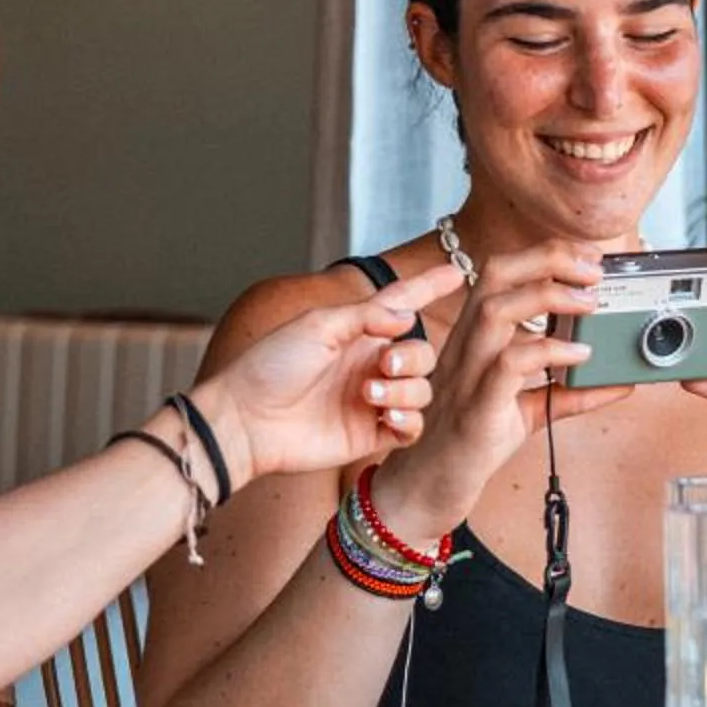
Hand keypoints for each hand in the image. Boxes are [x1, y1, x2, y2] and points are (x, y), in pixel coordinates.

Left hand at [188, 261, 464, 483]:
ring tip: (369, 393)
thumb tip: (407, 316)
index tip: (459, 271)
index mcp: (357, 332)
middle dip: (414, 357)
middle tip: (383, 364)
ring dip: (406, 390)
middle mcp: (370, 364)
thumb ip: (366, 316)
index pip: (403, 305)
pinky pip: (412, 428)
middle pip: (423, 354)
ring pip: (422, 391)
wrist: (247, 419)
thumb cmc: (272, 365)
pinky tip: (388, 417)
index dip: (429, 288)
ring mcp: (372, 400)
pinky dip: (409, 420)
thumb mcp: (318, 326)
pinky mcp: (370, 434)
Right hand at [374, 243, 629, 538]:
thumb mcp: (527, 409)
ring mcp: (467, 373)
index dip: (545, 255)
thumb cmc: (470, 440)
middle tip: (595, 268)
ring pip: (496, 309)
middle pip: (496, 273)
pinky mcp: (477, 407)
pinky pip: (508, 365)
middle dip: (548, 258)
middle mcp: (467, 344)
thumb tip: (619, 381)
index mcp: (475, 336)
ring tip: (590, 303)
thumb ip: (569, 391)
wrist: (427, 486)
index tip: (588, 258)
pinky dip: (549, 352)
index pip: (502, 272)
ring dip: (548, 296)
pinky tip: (580, 357)